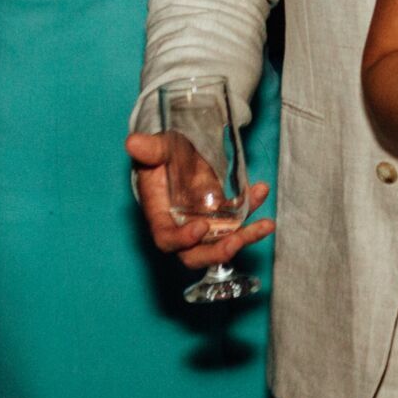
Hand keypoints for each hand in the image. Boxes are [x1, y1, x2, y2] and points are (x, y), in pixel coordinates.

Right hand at [125, 130, 272, 268]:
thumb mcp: (158, 148)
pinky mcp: (221, 218)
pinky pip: (238, 221)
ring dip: (244, 238)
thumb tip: (133, 142)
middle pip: (195, 256)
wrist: (178, 153)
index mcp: (160, 216)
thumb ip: (148, 149)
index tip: (201, 228)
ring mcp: (204, 225)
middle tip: (237, 241)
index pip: (167, 239)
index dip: (182, 240)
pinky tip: (260, 190)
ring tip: (265, 226)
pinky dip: (251, 209)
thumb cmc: (163, 155)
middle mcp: (182, 227)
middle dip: (217, 253)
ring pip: (221, 244)